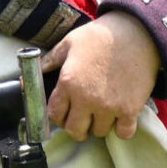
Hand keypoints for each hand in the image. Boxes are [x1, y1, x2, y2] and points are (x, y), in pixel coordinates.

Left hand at [40, 11, 160, 141]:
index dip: (57, 115)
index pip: (55, 115)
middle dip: (75, 126)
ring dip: (98, 124)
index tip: (63, 112)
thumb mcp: (69, 43)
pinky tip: (119, 114)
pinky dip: (121, 127)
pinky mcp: (130, 110)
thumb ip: (49, 61)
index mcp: (68, 82)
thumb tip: (30, 75)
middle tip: (81, 116)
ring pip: (98, 132)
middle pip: (75, 131)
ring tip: (101, 109)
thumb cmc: (100, 36)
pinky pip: (123, 133)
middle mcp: (87, 99)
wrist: (136, 34)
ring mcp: (109, 107)